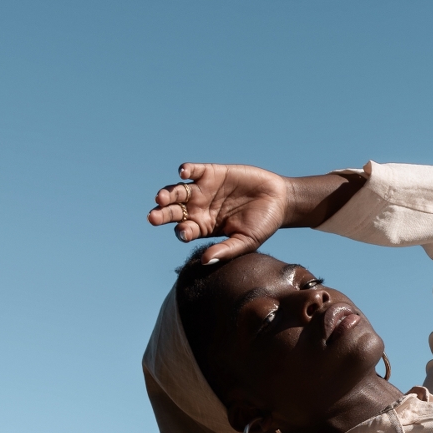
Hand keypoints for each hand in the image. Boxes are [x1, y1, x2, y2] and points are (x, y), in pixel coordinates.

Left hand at [148, 162, 290, 263]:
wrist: (279, 200)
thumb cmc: (262, 225)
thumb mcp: (246, 241)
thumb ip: (226, 250)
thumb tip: (205, 261)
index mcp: (203, 227)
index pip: (184, 230)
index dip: (181, 231)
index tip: (184, 233)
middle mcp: (198, 208)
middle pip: (173, 211)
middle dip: (162, 214)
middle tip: (153, 217)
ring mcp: (203, 190)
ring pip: (178, 191)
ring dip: (168, 194)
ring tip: (162, 197)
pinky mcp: (211, 173)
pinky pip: (193, 171)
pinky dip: (186, 170)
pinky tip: (183, 173)